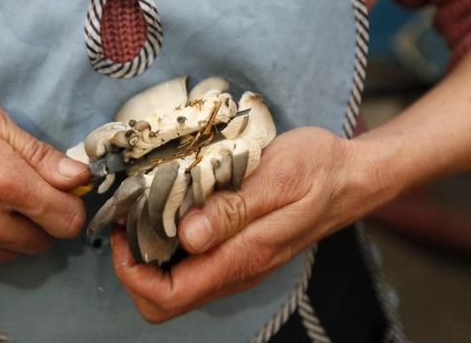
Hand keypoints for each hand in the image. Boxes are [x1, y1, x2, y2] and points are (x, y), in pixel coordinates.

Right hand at [0, 87, 88, 290]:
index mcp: (2, 183)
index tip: (56, 198)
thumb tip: (79, 177)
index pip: (68, 220)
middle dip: (33, 220)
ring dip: (2, 235)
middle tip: (5, 194)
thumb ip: (41, 155)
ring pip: (9, 256)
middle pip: (42, 242)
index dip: (67, 207)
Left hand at [111, 127, 391, 322]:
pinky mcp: (239, 249)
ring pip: (176, 282)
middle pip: (165, 299)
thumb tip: (187, 236)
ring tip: (141, 211)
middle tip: (125, 223)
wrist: (350, 175)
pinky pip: (193, 262)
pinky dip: (169, 242)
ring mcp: (237, 262)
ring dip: (149, 254)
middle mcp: (235, 270)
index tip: (120, 232)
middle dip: (133, 268)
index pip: (168, 296)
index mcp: (241, 257)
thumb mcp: (275, 178)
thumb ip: (232, 209)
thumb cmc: (316, 171)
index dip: (132, 274)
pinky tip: (168, 208)